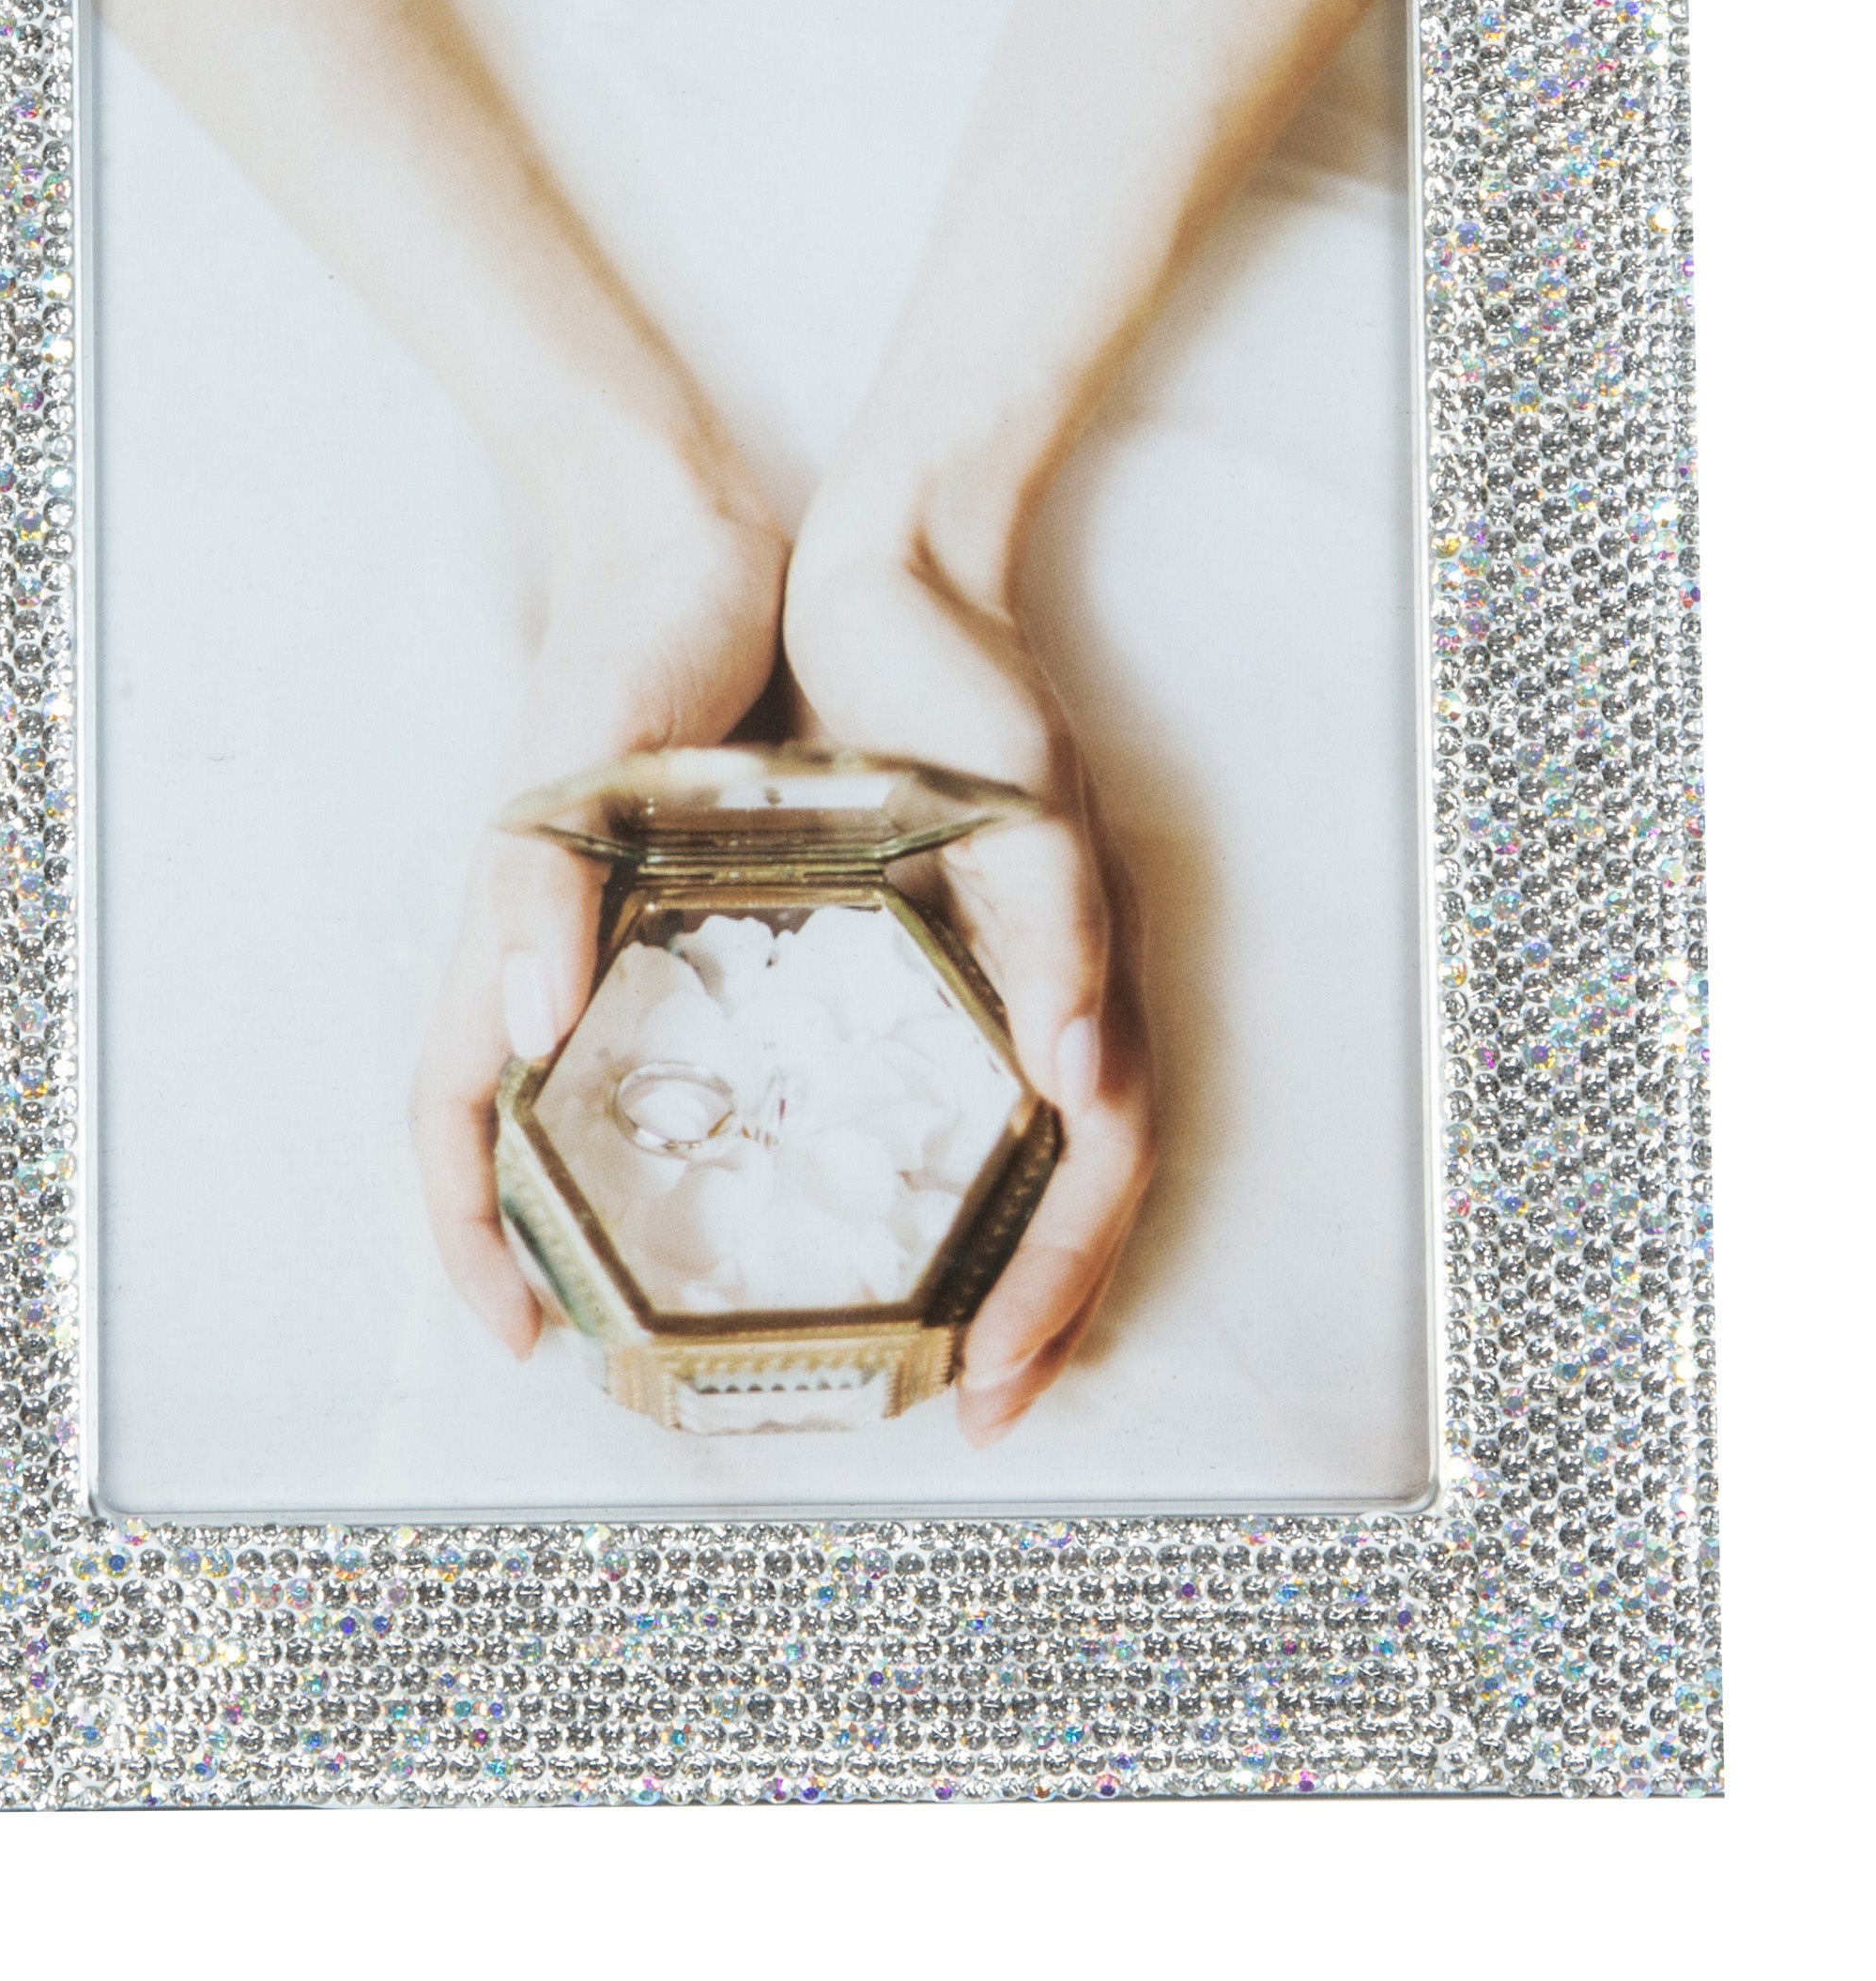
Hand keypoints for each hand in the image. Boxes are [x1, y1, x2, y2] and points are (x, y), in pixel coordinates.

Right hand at [410, 470, 787, 1356]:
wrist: (687, 542)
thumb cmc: (628, 645)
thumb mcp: (580, 764)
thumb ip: (541, 890)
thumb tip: (520, 1034)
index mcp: (507, 933)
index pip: (448, 1119)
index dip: (467, 1237)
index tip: (520, 1340)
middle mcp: (550, 948)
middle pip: (507, 1129)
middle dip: (536, 1247)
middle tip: (617, 1347)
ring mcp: (613, 925)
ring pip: (593, 1089)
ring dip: (621, 1188)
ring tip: (709, 1277)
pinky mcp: (685, 894)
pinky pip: (678, 1028)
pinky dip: (706, 1103)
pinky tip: (794, 1140)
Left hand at [783, 493, 1152, 1446]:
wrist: (898, 565)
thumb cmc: (953, 675)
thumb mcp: (1011, 795)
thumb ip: (1054, 924)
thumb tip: (1084, 1075)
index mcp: (1079, 967)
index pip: (1099, 1167)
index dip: (1060, 1284)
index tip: (997, 1389)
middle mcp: (1061, 984)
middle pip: (1080, 1186)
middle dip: (1038, 1310)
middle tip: (970, 1414)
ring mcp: (1013, 966)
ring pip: (1038, 1153)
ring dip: (1006, 1262)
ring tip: (945, 1360)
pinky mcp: (946, 940)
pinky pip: (966, 1086)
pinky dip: (948, 1171)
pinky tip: (883, 1209)